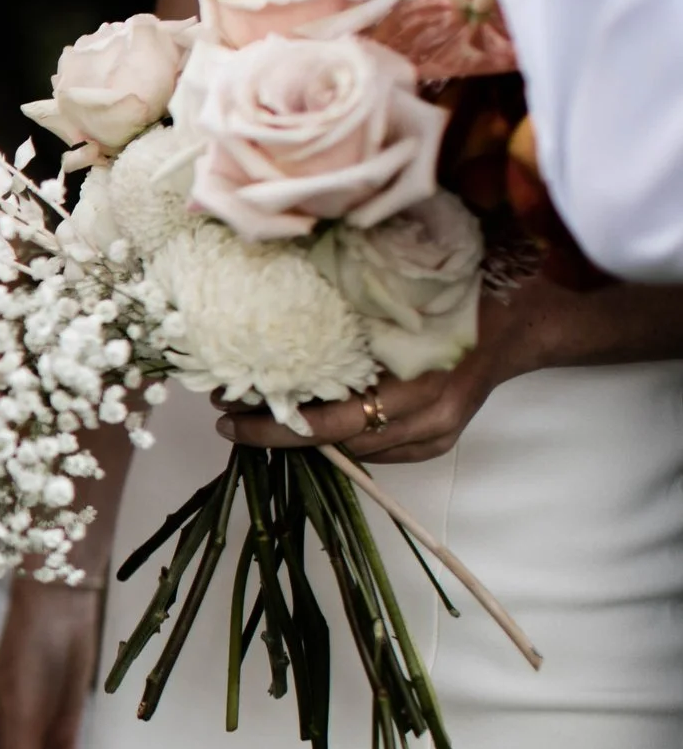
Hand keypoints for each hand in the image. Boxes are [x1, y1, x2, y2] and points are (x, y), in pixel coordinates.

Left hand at [213, 292, 536, 464]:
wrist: (520, 323)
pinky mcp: (437, 443)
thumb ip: (348, 317)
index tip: (228, 416)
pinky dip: (340, 437)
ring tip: (257, 413)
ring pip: (353, 450)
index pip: (330, 422)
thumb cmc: (458, 298)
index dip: (275, 425)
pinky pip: (376, 450)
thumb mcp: (399, 298)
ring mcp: (433, 434)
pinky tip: (308, 419)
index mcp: (415, 382)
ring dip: (306, 436)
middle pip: (336, 442)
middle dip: (279, 432)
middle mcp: (425, 417)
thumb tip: (275, 318)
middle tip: (229, 414)